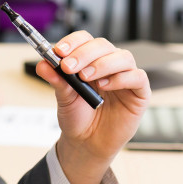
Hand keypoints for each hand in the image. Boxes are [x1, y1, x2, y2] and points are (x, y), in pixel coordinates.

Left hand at [35, 31, 149, 183]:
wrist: (87, 143)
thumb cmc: (77, 117)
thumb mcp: (63, 98)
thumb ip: (56, 80)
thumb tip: (43, 64)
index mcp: (89, 60)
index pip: (85, 40)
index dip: (73, 42)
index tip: (59, 51)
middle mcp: (109, 64)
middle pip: (103, 45)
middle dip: (84, 53)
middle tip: (68, 66)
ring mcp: (126, 77)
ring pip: (123, 57)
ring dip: (102, 63)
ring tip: (85, 77)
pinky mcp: (139, 93)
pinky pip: (138, 77)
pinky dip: (121, 78)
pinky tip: (105, 85)